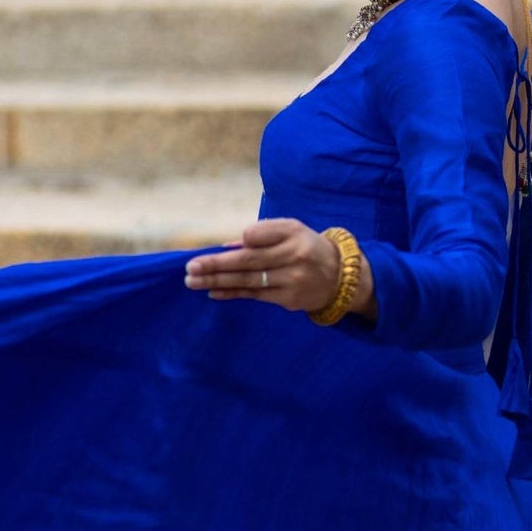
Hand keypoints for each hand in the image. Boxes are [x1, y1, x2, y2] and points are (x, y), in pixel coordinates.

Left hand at [184, 216, 366, 316]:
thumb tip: (228, 246)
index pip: (258, 236)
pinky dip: (232, 293)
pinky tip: (212, 292)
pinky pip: (254, 296)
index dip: (240, 242)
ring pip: (248, 281)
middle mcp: (293, 257)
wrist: (341, 276)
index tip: (220, 247)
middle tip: (190, 267)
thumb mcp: (291, 230)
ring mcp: (291, 281)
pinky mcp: (288, 300)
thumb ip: (262, 233)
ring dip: (217, 281)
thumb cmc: (306, 247)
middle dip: (216, 265)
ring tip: (192, 281)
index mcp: (293, 234)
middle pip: (248, 262)